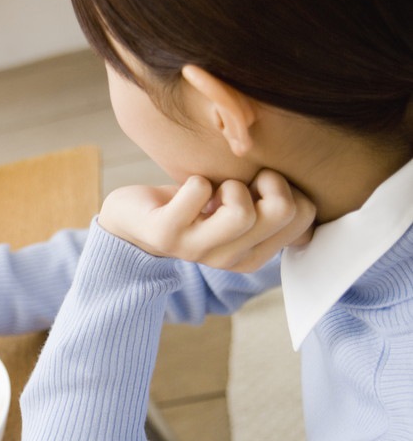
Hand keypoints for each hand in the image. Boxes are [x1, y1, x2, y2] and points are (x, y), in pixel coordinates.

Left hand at [97, 169, 315, 272]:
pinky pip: (198, 191)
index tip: (259, 187)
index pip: (304, 216)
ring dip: (229, 184)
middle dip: (266, 180)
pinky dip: (195, 180)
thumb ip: (271, 205)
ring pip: (242, 211)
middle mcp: (229, 260)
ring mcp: (197, 250)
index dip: (288, 188)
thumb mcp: (238, 206)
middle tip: (237, 183)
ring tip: (212, 190)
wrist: (134, 218)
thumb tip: (306, 190)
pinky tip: (186, 193)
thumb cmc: (193, 205)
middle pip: (282, 211)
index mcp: (254, 255)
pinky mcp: (166, 235)